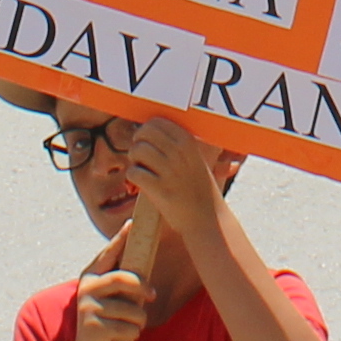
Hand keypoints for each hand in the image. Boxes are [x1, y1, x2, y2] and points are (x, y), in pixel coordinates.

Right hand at [66, 244, 156, 340]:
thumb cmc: (109, 319)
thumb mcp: (114, 297)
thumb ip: (122, 281)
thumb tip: (144, 257)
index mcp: (91, 276)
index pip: (109, 254)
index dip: (120, 239)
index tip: (132, 223)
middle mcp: (86, 289)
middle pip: (124, 278)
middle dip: (143, 287)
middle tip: (153, 295)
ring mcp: (88, 309)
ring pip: (132, 309)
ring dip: (138, 322)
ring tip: (127, 327)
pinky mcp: (94, 328)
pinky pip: (129, 328)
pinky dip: (131, 336)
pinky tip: (119, 339)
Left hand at [111, 117, 221, 241]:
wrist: (207, 219)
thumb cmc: (198, 188)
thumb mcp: (195, 159)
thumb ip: (176, 144)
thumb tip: (147, 128)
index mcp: (189, 142)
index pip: (157, 121)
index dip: (147, 131)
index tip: (148, 142)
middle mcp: (179, 153)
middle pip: (144, 132)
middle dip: (138, 143)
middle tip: (142, 157)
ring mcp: (170, 171)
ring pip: (137, 150)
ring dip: (134, 161)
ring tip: (143, 170)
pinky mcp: (160, 190)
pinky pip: (133, 173)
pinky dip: (133, 178)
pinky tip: (142, 184)